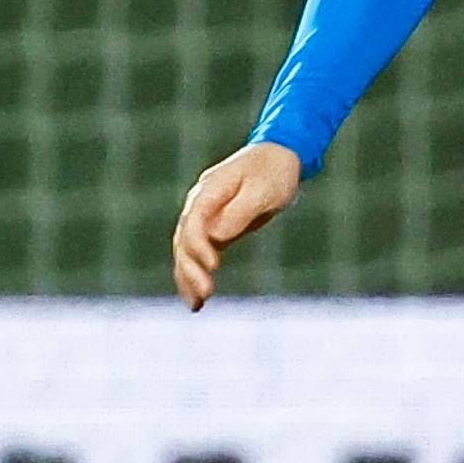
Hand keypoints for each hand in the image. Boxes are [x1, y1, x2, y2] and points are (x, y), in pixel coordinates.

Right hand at [171, 141, 304, 308]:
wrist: (279, 157)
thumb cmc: (274, 172)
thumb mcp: (264, 190)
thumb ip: (240, 211)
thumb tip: (216, 235)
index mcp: (209, 191)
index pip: (194, 222)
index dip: (198, 245)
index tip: (213, 267)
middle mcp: (199, 205)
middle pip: (184, 240)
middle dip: (190, 269)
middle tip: (205, 295)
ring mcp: (204, 217)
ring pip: (186, 251)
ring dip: (188, 278)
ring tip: (196, 305)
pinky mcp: (214, 229)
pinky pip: (198, 255)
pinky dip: (195, 275)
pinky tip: (197, 300)